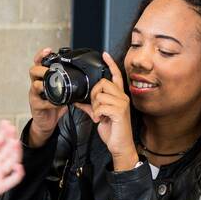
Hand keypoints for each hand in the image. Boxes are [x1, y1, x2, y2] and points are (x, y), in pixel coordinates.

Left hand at [0, 120, 24, 199]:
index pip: (0, 139)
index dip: (4, 131)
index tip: (6, 123)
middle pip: (8, 148)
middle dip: (11, 138)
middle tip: (12, 130)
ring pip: (13, 160)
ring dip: (16, 152)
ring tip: (15, 143)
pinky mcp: (0, 185)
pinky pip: (13, 179)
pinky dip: (18, 173)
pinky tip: (18, 166)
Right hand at [27, 47, 67, 147]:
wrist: (46, 122)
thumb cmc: (53, 106)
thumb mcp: (63, 93)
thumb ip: (70, 86)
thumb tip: (85, 79)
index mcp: (43, 78)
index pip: (39, 63)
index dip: (42, 55)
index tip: (48, 50)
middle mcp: (36, 84)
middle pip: (33, 71)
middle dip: (41, 68)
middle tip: (49, 70)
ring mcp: (34, 95)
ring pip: (35, 85)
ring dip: (44, 84)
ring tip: (51, 86)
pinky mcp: (35, 105)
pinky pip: (42, 101)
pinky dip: (50, 102)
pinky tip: (57, 103)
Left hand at [74, 51, 138, 169]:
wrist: (120, 145)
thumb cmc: (113, 130)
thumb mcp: (99, 115)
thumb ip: (90, 106)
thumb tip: (78, 101)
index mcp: (118, 96)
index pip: (116, 75)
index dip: (110, 64)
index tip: (104, 54)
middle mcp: (122, 97)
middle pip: (103, 83)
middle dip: (94, 94)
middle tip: (95, 107)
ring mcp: (122, 104)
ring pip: (101, 95)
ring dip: (95, 106)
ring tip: (99, 115)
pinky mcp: (119, 112)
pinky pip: (102, 106)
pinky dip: (97, 114)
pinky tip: (100, 120)